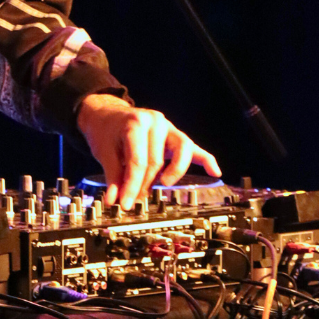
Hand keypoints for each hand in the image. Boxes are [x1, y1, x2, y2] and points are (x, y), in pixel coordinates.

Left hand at [76, 93, 220, 209]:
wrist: (108, 114)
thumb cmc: (107, 130)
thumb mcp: (104, 151)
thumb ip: (112, 176)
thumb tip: (113, 200)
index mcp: (136, 123)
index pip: (138, 161)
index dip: (132, 186)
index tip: (126, 203)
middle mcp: (155, 123)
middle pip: (157, 160)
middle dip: (146, 184)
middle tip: (136, 198)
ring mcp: (169, 128)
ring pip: (182, 151)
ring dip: (174, 171)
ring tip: (164, 184)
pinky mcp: (176, 136)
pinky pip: (195, 149)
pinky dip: (206, 160)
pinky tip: (214, 172)